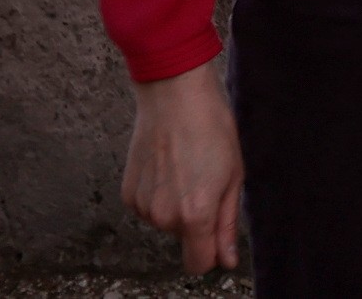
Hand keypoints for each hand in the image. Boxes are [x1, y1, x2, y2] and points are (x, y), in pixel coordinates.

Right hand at [123, 61, 239, 272]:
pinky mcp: (128, 195)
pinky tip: (167, 167)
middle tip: (207, 179)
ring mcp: (142, 207)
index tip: (217, 238)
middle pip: (185, 238)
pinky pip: (149, 208)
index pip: (198, 264)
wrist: (174, 98)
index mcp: (195, 215)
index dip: (211, 254)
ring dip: (177, 205)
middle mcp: (164, 217)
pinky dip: (159, 195)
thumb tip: (226, 260)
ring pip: (166, 222)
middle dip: (198, 218)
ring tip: (187, 168)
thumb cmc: (211, 130)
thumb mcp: (233, 176)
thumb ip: (227, 224)